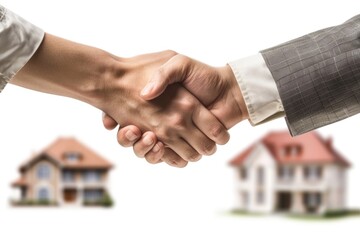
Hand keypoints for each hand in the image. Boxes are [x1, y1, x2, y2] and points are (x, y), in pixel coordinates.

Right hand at [103, 54, 248, 164]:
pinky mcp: (183, 145)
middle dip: (129, 138)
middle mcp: (162, 121)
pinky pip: (168, 158)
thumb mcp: (178, 63)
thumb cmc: (203, 76)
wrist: (227, 90)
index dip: (116, 120)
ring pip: (149, 151)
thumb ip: (163, 73)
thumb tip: (145, 93)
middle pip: (134, 138)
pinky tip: (161, 146)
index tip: (113, 118)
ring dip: (144, 148)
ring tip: (150, 137)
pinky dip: (163, 157)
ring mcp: (172, 135)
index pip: (127, 115)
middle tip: (132, 129)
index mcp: (157, 104)